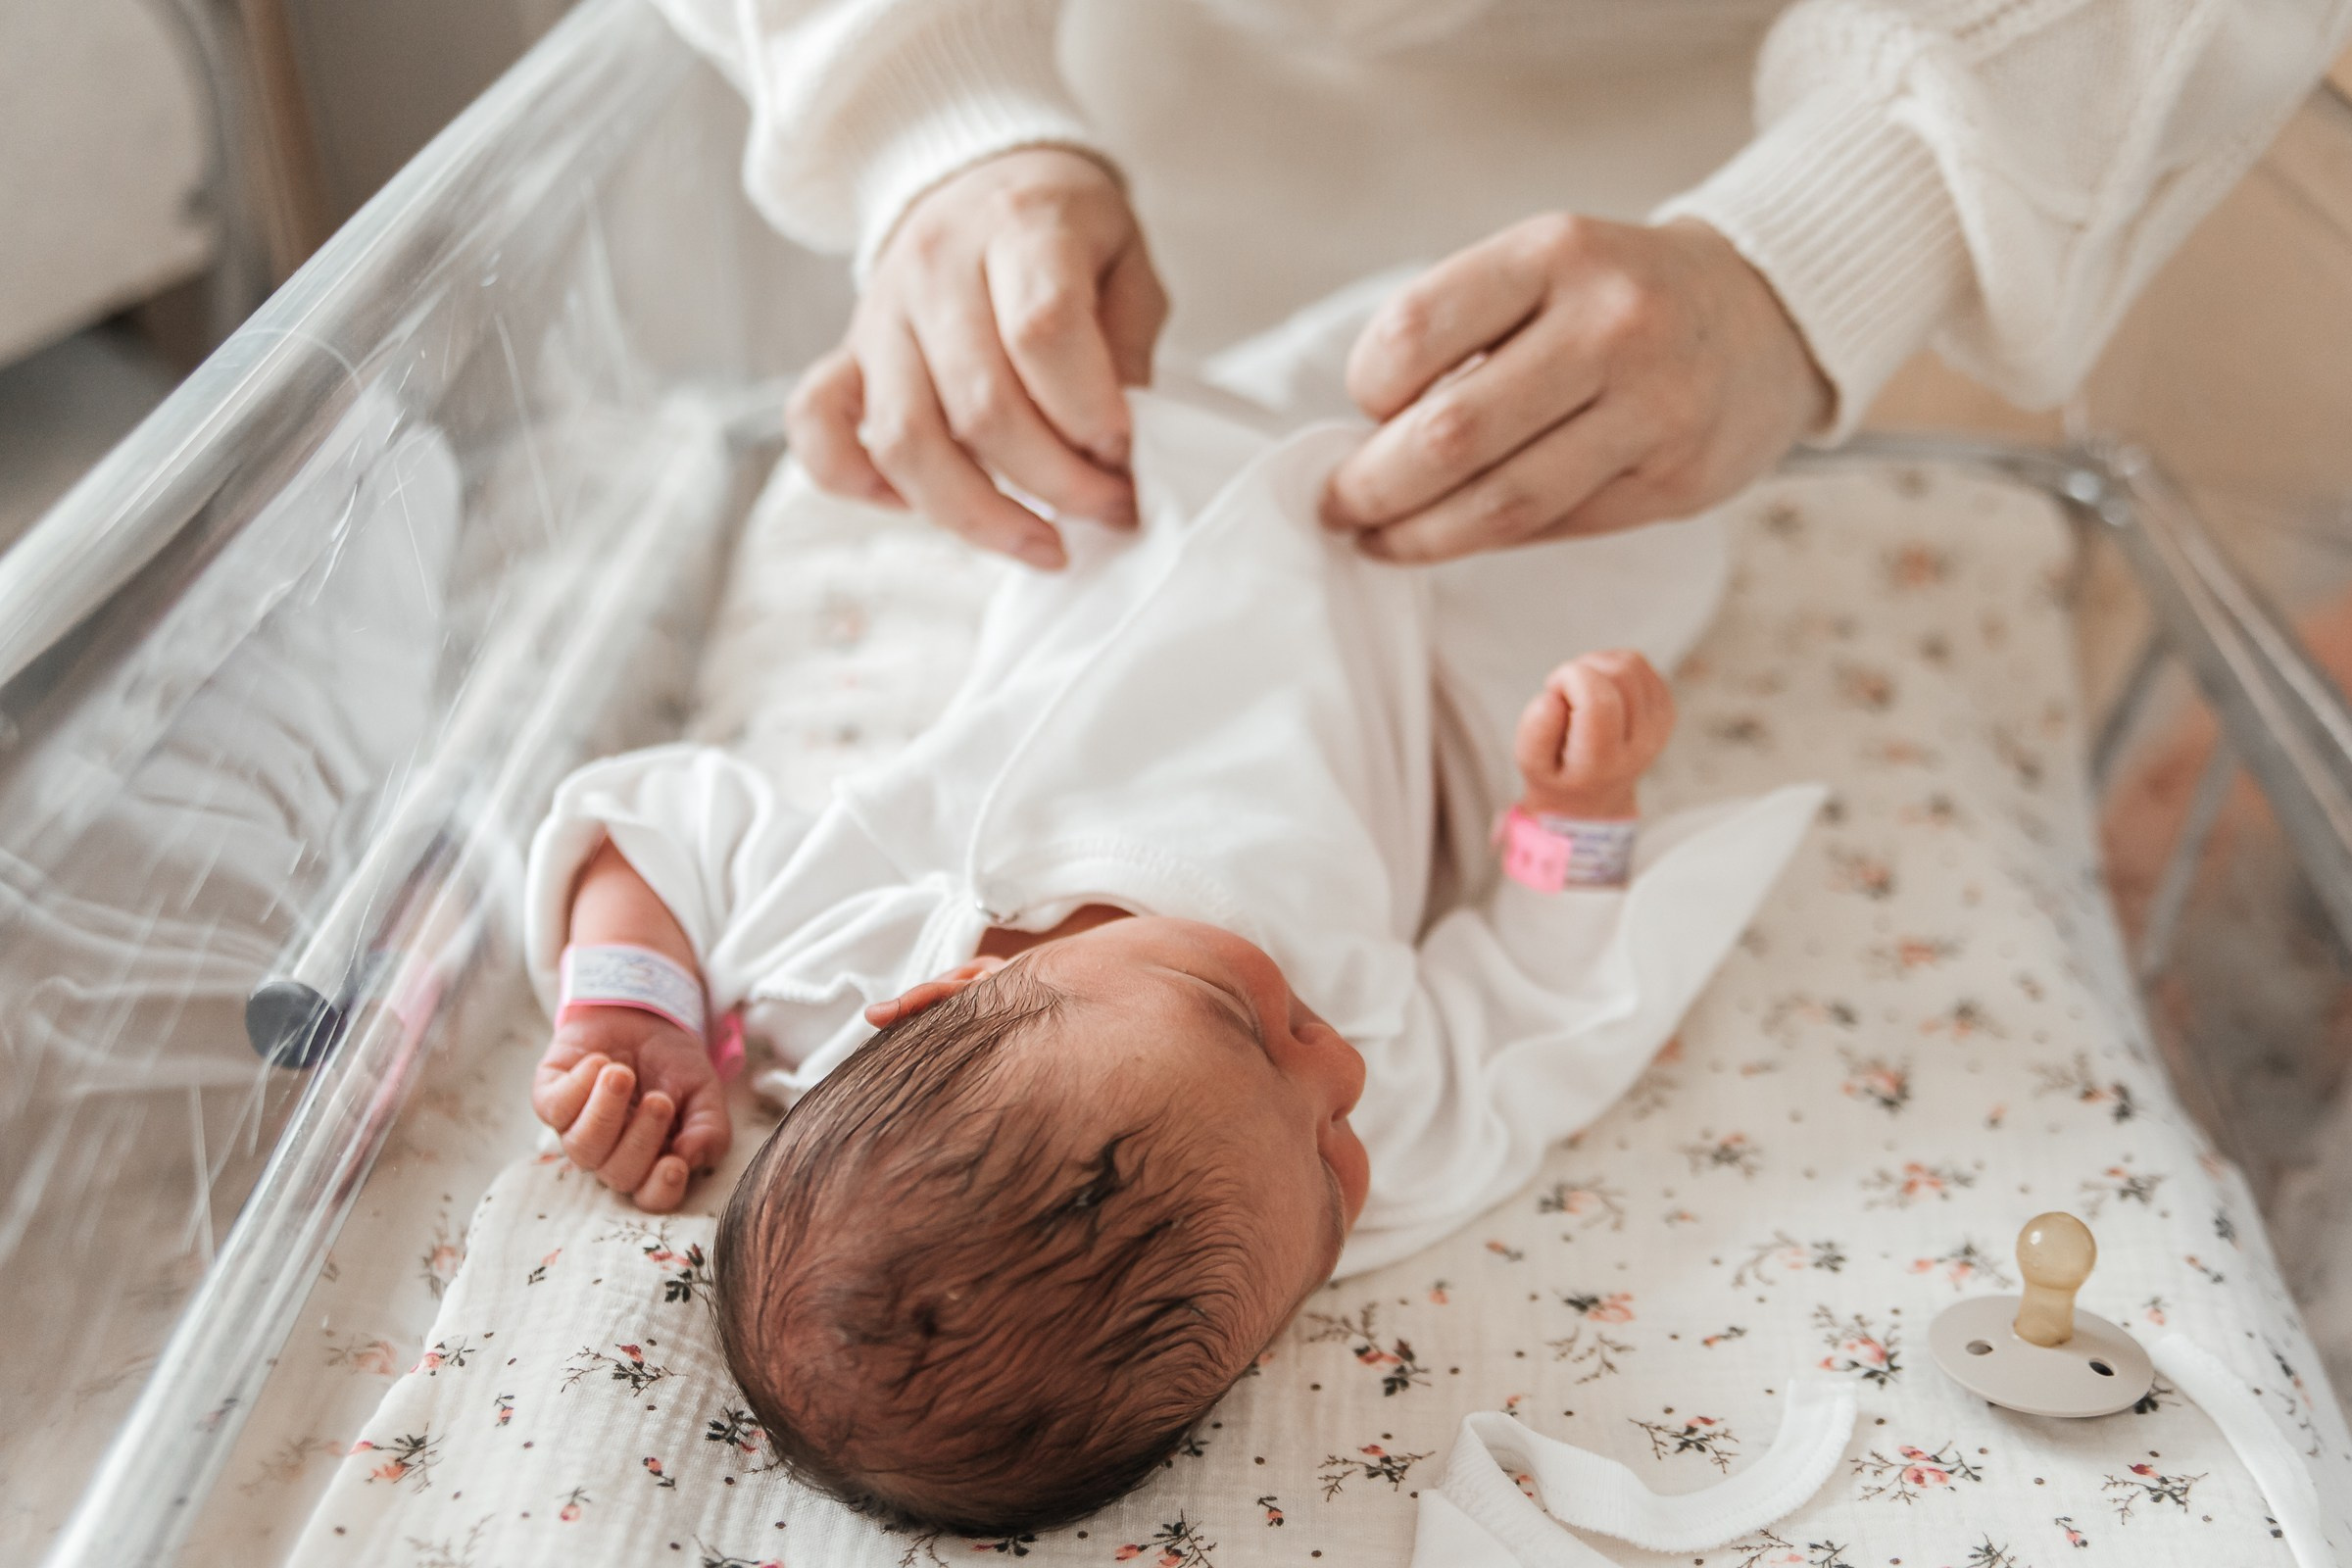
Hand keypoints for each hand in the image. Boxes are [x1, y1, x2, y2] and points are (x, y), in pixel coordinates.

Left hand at [532, 1008, 731, 1212]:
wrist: (644, 1013)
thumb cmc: (673, 1061)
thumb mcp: (705, 1091)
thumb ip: (710, 1129)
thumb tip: (691, 1159)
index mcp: (652, 1158)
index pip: (652, 1196)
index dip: (661, 1189)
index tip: (675, 1163)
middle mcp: (611, 1151)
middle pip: (618, 1174)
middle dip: (641, 1139)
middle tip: (659, 1099)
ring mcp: (577, 1128)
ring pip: (582, 1148)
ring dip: (606, 1113)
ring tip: (621, 1075)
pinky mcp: (550, 1098)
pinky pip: (554, 1108)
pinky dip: (578, 1085)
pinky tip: (599, 1061)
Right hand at [787, 147, 1168, 569]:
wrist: (977, 176)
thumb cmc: (1064, 229)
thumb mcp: (1127, 259)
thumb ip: (1127, 345)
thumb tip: (1116, 446)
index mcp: (1019, 226)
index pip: (1042, 332)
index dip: (1090, 412)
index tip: (1126, 452)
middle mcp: (936, 268)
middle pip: (981, 405)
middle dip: (1057, 483)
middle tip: (1108, 508)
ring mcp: (881, 316)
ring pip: (907, 442)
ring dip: (980, 514)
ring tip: (1043, 542)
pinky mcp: (847, 354)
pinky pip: (819, 431)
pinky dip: (864, 486)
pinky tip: (926, 507)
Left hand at [1322, 215, 1830, 561]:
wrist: (1765, 318)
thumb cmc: (1617, 298)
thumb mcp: (1544, 266)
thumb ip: (1461, 331)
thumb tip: (1364, 438)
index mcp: (1556, 253)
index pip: (1416, 331)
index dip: (1367, 387)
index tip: (1361, 410)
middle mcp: (1611, 325)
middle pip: (1451, 434)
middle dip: (1373, 485)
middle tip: (1337, 505)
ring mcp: (1653, 409)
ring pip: (1502, 502)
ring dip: (1419, 534)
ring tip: (1376, 538)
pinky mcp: (1676, 481)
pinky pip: (1555, 528)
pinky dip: (1488, 540)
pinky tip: (1452, 536)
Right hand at [1514, 649, 1676, 818]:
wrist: (1593, 795)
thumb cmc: (1558, 774)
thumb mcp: (1531, 763)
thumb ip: (1536, 731)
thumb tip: (1553, 696)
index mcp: (1604, 762)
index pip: (1599, 701)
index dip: (1570, 679)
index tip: (1554, 690)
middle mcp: (1640, 744)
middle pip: (1619, 675)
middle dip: (1583, 668)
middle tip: (1564, 691)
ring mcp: (1659, 726)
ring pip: (1631, 663)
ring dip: (1597, 664)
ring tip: (1579, 688)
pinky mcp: (1665, 709)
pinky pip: (1640, 665)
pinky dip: (1613, 665)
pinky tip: (1597, 687)